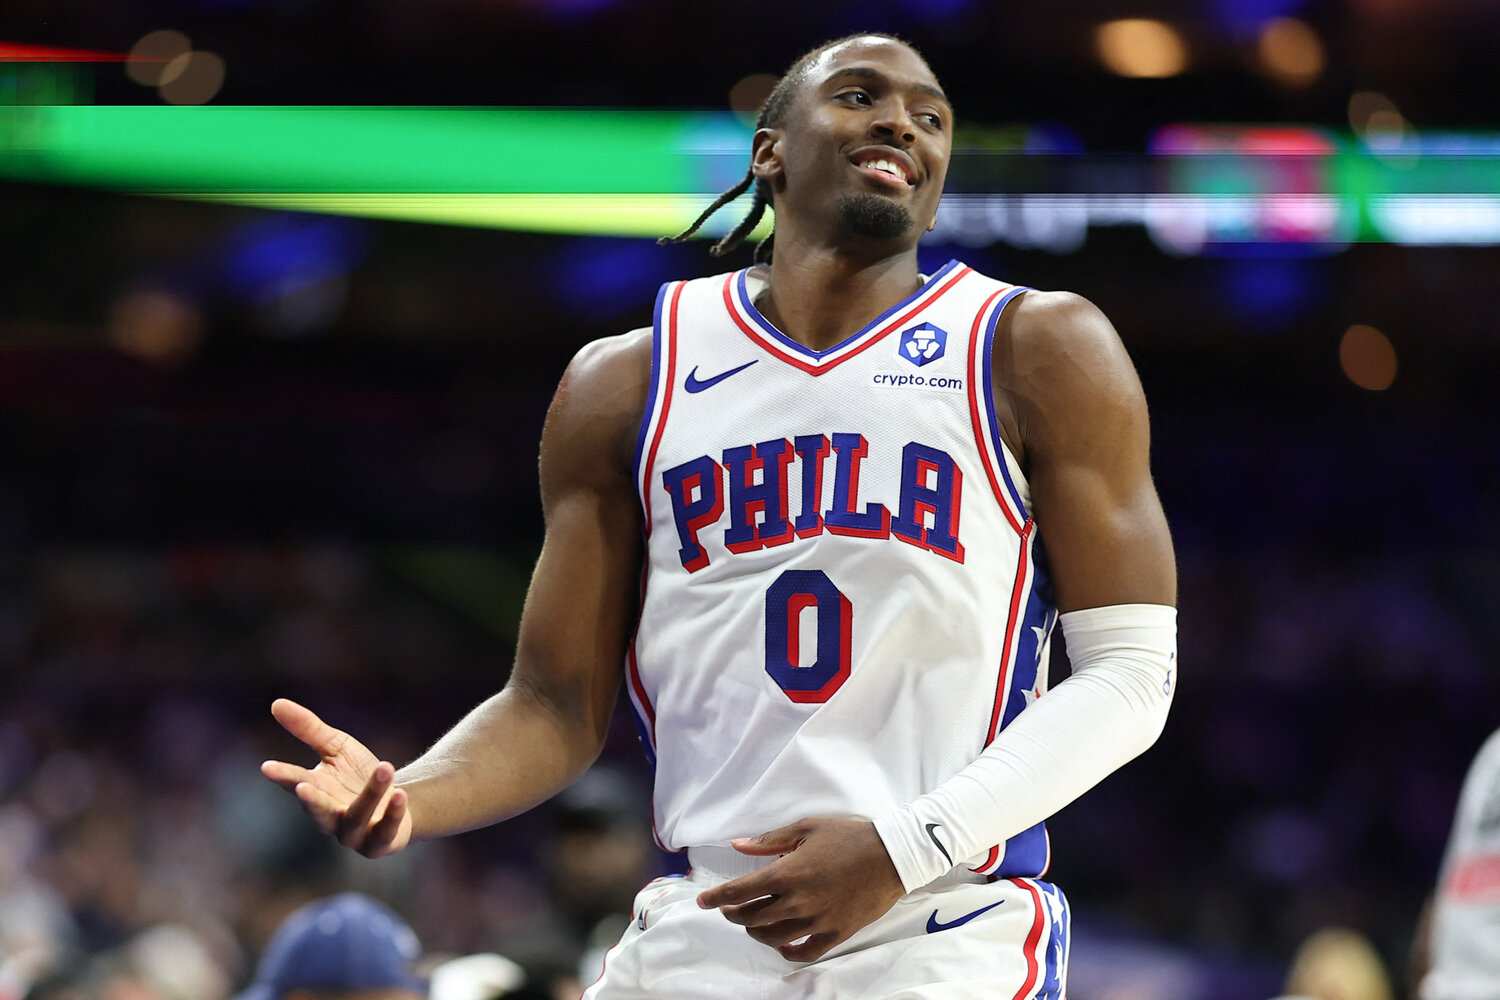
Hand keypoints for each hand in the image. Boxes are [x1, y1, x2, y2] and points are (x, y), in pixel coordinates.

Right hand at [260, 698, 412, 858]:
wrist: (396, 802)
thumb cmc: (358, 775)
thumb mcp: (336, 747)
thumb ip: (309, 729)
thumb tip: (276, 703)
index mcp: (316, 792)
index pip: (295, 783)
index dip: (283, 776)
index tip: (267, 767)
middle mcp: (329, 817)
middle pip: (319, 811)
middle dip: (312, 801)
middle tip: (304, 786)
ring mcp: (353, 833)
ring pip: (357, 817)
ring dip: (371, 794)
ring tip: (385, 766)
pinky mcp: (380, 843)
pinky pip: (385, 830)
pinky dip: (393, 813)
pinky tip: (400, 794)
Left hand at [695, 816, 903, 962]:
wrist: (890, 856)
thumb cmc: (849, 837)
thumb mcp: (807, 828)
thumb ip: (770, 840)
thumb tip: (739, 844)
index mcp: (787, 873)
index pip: (740, 891)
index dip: (717, 898)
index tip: (702, 901)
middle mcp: (798, 902)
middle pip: (751, 917)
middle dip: (733, 913)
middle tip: (729, 907)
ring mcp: (816, 921)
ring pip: (772, 937)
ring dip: (755, 932)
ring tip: (752, 923)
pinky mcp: (835, 933)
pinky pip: (804, 952)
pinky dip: (787, 951)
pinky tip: (782, 944)